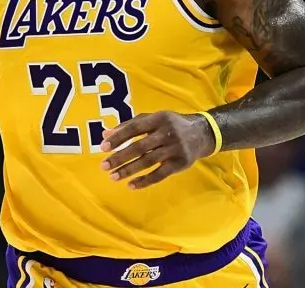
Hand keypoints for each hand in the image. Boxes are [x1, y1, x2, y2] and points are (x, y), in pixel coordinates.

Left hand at [100, 111, 215, 188]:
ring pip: (148, 162)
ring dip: (129, 170)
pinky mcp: (180, 163)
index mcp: (159, 119)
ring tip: (113, 176)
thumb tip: (105, 134)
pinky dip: (145, 181)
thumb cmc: (171, 125)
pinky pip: (160, 174)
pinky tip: (131, 185)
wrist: (202, 134)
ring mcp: (174, 149)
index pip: (135, 128)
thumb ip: (130, 125)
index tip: (103, 147)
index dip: (119, 137)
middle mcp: (167, 133)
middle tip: (104, 166)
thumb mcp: (153, 118)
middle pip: (140, 147)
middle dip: (120, 157)